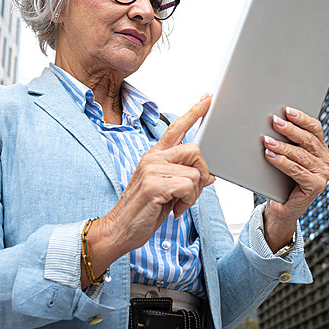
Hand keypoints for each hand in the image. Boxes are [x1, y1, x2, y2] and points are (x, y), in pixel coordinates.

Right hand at [82, 95, 214, 285]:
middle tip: (191, 192)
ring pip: (195, 173)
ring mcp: (152, 170)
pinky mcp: (154, 185)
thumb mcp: (166, 190)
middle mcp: (152, 158)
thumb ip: (185, 178)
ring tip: (178, 204)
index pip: (175, 128)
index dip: (194, 112)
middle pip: (195, 150)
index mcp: (154, 156)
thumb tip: (209, 175)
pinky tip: (174, 210)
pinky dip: (188, 202)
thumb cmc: (142, 211)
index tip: (208, 99)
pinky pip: (188, 187)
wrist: (119, 229)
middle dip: (202, 173)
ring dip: (193, 194)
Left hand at [262, 107, 328, 250]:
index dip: (302, 118)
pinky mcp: (316, 186)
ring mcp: (323, 174)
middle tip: (274, 121)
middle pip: (307, 140)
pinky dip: (282, 162)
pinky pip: (296, 170)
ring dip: (282, 146)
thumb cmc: (281, 179)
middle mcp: (326, 160)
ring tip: (267, 140)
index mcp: (322, 149)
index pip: (315, 128)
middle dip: (289, 129)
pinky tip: (270, 155)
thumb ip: (288, 142)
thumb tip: (274, 120)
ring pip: (300, 155)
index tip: (287, 110)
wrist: (282, 207)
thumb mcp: (287, 156)